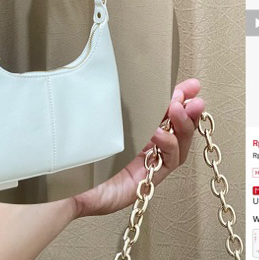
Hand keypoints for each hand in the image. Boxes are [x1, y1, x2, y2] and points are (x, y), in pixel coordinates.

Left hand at [72, 79, 205, 218]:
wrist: (63, 183)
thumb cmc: (74, 150)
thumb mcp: (100, 117)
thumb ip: (120, 102)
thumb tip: (138, 75)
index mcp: (131, 130)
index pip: (163, 113)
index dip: (179, 98)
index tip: (190, 85)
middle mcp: (141, 147)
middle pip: (177, 129)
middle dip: (188, 110)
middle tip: (195, 96)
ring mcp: (145, 165)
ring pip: (178, 146)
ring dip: (183, 126)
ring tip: (179, 110)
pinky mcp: (146, 181)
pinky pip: (168, 162)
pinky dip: (169, 145)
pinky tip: (161, 133)